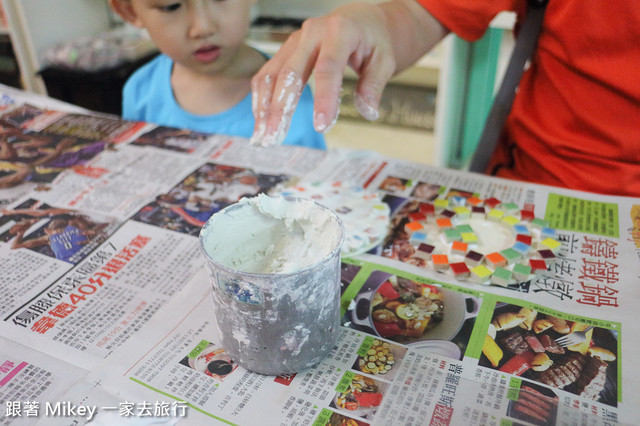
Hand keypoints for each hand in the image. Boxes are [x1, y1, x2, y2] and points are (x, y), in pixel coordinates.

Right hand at [250, 0, 446, 146]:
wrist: (360, 21)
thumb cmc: (372, 41)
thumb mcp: (384, 60)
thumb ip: (374, 85)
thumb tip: (368, 112)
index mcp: (340, 31)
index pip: (328, 68)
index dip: (323, 99)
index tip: (322, 126)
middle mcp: (312, 32)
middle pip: (291, 72)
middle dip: (281, 108)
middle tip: (276, 138)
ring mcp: (295, 41)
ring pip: (272, 73)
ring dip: (264, 107)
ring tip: (263, 136)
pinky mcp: (286, 50)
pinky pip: (267, 74)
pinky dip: (261, 99)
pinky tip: (262, 121)